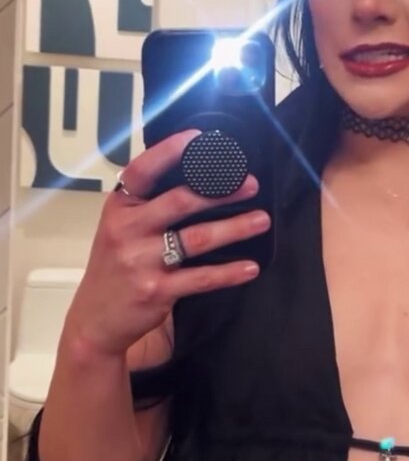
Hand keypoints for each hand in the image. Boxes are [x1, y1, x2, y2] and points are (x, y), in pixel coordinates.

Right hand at [62, 129, 270, 357]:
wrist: (96, 320)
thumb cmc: (114, 269)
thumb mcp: (118, 230)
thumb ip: (147, 206)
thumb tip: (195, 178)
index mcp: (119, 208)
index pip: (142, 171)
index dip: (170, 151)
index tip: (200, 140)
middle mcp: (127, 230)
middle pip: (180, 201)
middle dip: (220, 191)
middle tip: (250, 184)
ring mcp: (141, 261)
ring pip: (197, 238)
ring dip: (234, 228)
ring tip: (261, 220)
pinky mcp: (157, 290)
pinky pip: (201, 278)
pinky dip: (228, 272)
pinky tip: (250, 267)